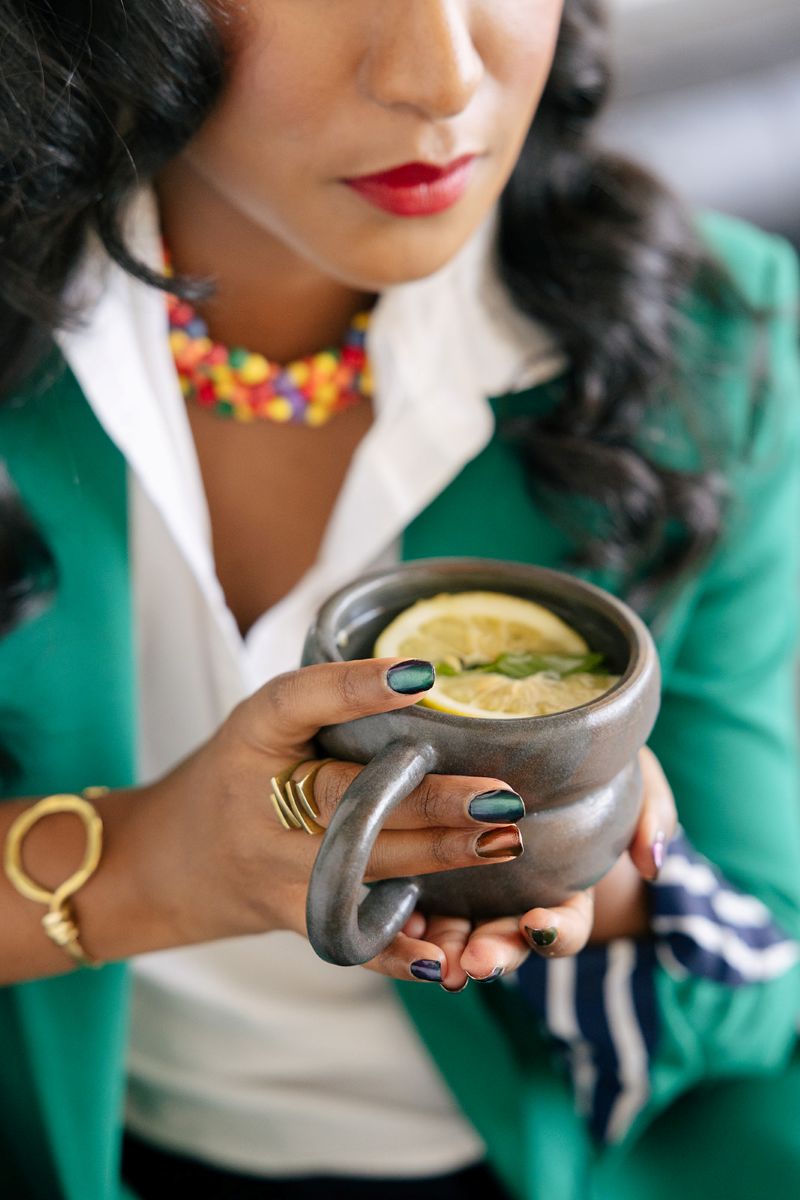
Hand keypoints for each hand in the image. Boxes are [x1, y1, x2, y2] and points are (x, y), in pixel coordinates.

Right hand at [127, 658, 524, 980]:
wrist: (165, 863)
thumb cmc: (237, 774)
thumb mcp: (265, 724)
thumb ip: (330, 705)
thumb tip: (431, 681)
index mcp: (252, 734)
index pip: (298, 701)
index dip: (357, 687)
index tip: (422, 673)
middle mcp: (258, 802)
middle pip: (347, 799)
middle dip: (430, 800)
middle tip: (501, 795)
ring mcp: (272, 868)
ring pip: (362, 866)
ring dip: (439, 858)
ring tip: (503, 841)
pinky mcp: (290, 916)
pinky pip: (347, 935)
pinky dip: (395, 950)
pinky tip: (443, 956)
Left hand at [422, 746, 678, 990]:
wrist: (546, 754)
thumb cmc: (597, 769)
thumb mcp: (635, 777)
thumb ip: (653, 814)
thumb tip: (653, 861)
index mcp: (567, 886)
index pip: (565, 922)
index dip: (555, 930)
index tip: (538, 924)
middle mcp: (516, 897)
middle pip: (506, 938)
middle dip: (493, 953)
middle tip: (474, 963)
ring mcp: (472, 892)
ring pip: (459, 932)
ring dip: (447, 949)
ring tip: (433, 959)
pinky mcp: (430, 871)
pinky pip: (415, 905)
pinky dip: (405, 922)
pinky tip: (392, 919)